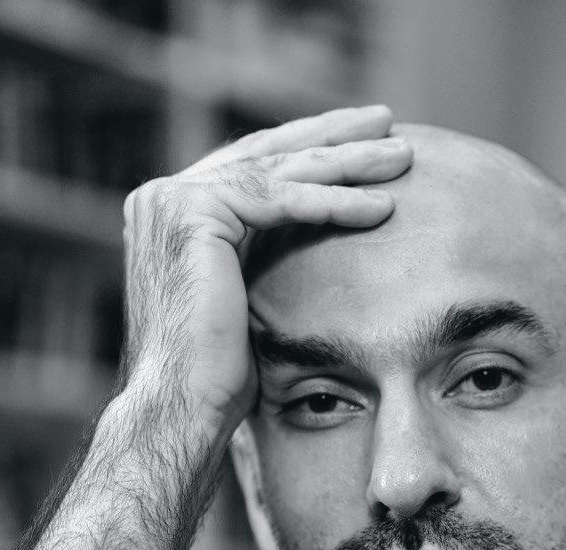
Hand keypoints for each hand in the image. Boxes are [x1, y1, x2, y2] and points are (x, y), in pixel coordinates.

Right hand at [120, 104, 411, 445]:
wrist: (183, 408)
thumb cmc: (219, 380)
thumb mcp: (246, 304)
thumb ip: (260, 262)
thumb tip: (310, 255)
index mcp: (173, 214)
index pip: (254, 168)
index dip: (310, 153)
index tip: (363, 146)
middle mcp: (163, 197)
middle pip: (267, 154)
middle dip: (333, 138)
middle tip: (388, 124)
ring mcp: (173, 199)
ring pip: (280, 171)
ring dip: (347, 161)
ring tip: (401, 156)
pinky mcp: (194, 213)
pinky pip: (282, 201)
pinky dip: (336, 203)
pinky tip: (382, 206)